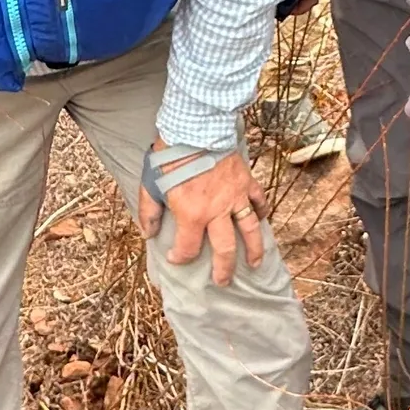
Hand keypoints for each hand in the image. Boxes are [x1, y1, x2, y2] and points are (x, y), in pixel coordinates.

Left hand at [138, 144, 266, 284]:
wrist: (195, 128)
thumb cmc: (169, 157)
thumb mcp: (150, 185)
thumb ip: (149, 212)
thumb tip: (148, 233)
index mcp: (192, 215)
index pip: (188, 248)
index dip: (180, 257)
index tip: (176, 258)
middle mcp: (217, 212)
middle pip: (226, 249)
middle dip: (224, 270)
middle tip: (223, 281)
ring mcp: (235, 198)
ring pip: (250, 231)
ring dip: (254, 249)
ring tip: (255, 263)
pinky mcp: (246, 182)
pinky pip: (259, 201)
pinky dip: (261, 212)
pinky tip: (261, 220)